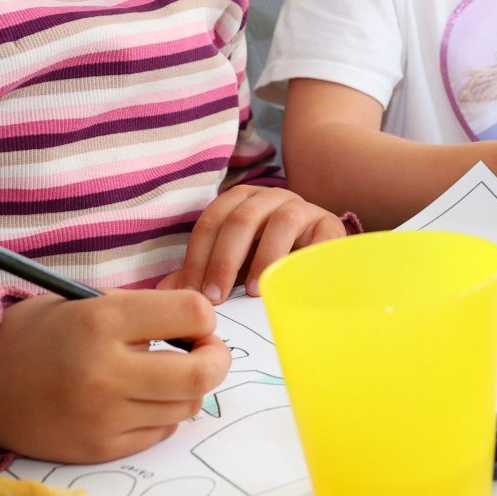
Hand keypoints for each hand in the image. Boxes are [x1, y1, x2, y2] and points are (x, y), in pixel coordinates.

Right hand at [0, 290, 229, 462]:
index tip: (192, 322)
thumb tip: (201, 323)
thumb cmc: (34, 336)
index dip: (204, 317)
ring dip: (187, 388)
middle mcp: (106, 371)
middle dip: (215, 358)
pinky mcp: (100, 448)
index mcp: (101, 321)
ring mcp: (104, 416)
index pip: (195, 313)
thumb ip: (141, 310)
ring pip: (188, 405)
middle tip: (203, 351)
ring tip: (162, 374)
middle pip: (204, 372)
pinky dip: (162, 414)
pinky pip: (160, 431)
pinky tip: (138, 400)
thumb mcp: (83, 302)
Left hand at [159, 185, 348, 301]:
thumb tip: (166, 292)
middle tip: (216, 297)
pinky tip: (292, 283)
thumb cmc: (267, 261)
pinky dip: (304, 258)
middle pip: (241, 219)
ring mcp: (302, 208)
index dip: (197, 258)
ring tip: (256, 291)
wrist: (319, 258)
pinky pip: (319, 235)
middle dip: (224, 260)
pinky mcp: (330, 224)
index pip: (211, 222)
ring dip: (264, 257)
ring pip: (281, 221)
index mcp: (240, 202)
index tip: (193, 294)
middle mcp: (270, 197)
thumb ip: (202, 274)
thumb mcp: (232, 266)